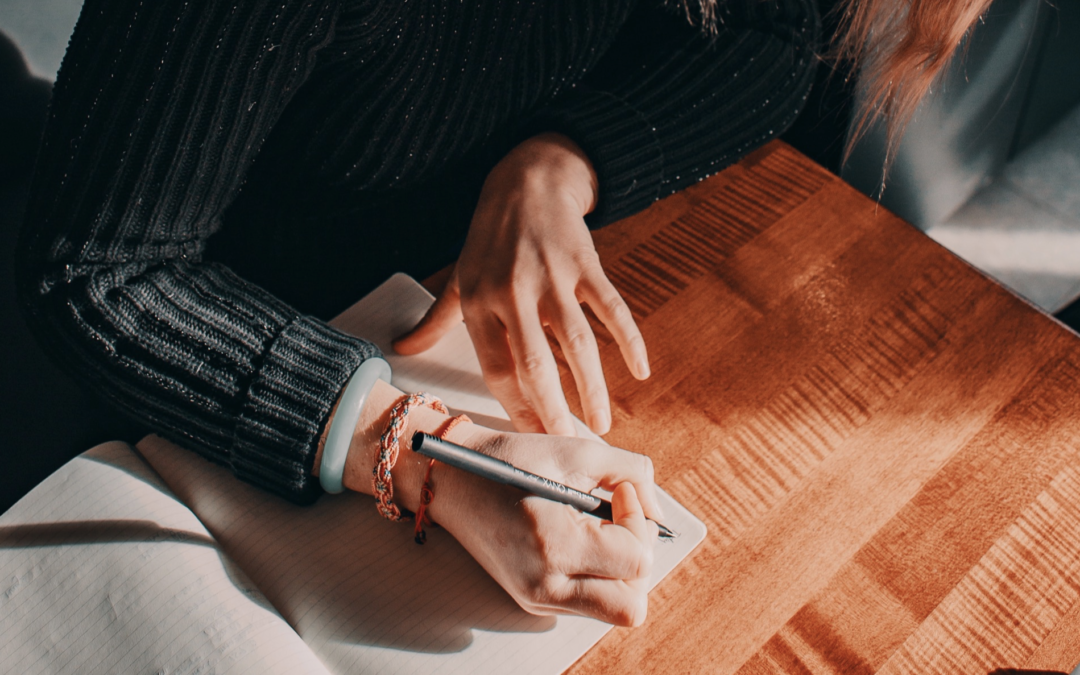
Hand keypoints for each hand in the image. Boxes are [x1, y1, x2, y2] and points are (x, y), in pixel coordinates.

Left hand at [394, 133, 649, 436]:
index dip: (515, 408)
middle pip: (536, 364)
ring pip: (577, 343)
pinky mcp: (586, 263)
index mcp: (480, 302)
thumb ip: (435, 319)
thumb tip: (402, 351)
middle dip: (553, 411)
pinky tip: (640, 371)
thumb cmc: (489, 237)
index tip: (530, 440)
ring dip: (592, 388)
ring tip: (602, 424)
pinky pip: (611, 308)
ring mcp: (553, 277)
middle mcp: (514, 292)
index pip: (497, 368)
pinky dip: (629, 340)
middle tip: (567, 445)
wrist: (528, 179)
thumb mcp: (459, 276)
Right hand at [435, 424, 662, 625]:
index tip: (621, 492)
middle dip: (637, 559)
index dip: (639, 522)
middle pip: (631, 605)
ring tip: (601, 531)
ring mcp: (537, 598)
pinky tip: (582, 540)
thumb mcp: (576, 451)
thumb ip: (632, 473)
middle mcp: (545, 585)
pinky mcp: (533, 599)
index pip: (635, 561)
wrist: (453, 478)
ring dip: (620, 572)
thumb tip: (657, 512)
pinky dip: (599, 575)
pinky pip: (589, 602)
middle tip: (619, 520)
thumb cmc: (511, 460)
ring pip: (614, 610)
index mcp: (554, 546)